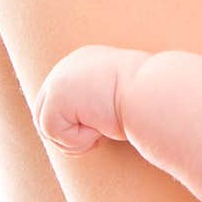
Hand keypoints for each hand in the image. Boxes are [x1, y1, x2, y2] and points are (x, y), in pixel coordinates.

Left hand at [33, 44, 149, 153]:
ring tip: (102, 126)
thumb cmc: (144, 101)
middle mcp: (67, 65)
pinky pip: (53, 132)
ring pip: (47, 127)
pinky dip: (77, 139)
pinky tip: (99, 124)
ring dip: (75, 138)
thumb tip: (79, 124)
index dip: (76, 126)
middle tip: (99, 134)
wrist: (154, 93)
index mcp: (83, 62)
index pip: (61, 104)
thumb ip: (93, 103)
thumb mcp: (115, 99)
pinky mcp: (55, 95)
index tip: (102, 127)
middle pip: (47, 116)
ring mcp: (59, 77)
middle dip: (70, 135)